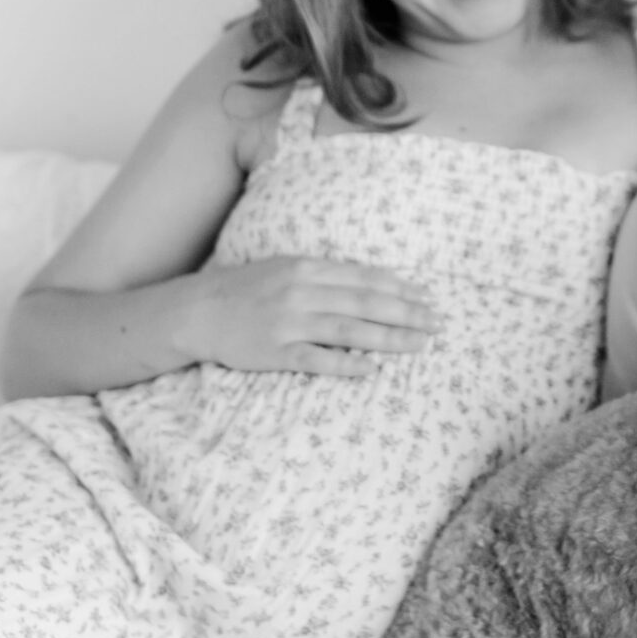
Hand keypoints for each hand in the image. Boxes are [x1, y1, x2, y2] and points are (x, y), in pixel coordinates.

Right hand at [182, 256, 440, 374]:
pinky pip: (317, 360)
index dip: (400, 288)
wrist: (199, 310)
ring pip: (349, 330)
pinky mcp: (275, 352)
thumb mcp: (287, 269)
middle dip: (406, 313)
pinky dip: (345, 364)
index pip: (364, 278)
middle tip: (436, 323)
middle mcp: (302, 292)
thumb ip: (326, 275)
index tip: (427, 297)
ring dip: (388, 338)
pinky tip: (371, 369)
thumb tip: (371, 282)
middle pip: (365, 303)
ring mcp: (289, 323)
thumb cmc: (249, 289)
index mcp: (307, 268)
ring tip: (418, 345)